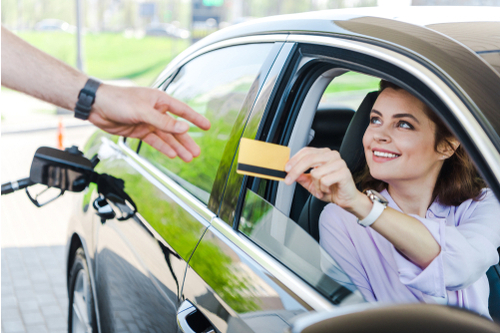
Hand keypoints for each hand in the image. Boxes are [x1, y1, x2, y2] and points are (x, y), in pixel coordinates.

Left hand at [90, 84, 210, 161]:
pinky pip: (155, 141)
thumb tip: (184, 127)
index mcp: (159, 100)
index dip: (195, 118)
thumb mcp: (143, 111)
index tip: (207, 126)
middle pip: (176, 128)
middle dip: (186, 140)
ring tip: (188, 157)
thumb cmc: (118, 100)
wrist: (96, 106)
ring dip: (177, 147)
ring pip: (166, 137)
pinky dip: (163, 148)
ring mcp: (148, 122)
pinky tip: (172, 155)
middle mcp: (156, 111)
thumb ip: (164, 121)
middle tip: (197, 152)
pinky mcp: (139, 131)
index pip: (182, 110)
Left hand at [284, 147, 361, 209]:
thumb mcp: (311, 183)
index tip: (286, 169)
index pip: (306, 151)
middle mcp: (332, 155)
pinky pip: (324, 180)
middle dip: (296, 171)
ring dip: (315, 185)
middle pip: (308, 159)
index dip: (294, 160)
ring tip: (321, 189)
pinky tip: (328, 190)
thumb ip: (301, 176)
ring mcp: (339, 163)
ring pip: (315, 172)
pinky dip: (323, 188)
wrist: (346, 199)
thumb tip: (290, 172)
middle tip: (288, 180)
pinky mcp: (344, 172)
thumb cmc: (331, 189)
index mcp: (324, 154)